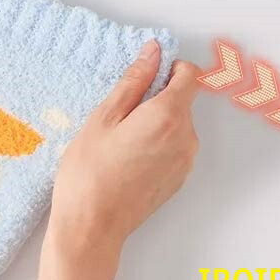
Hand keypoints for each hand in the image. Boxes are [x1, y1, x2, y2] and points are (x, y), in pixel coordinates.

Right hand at [32, 41, 200, 279]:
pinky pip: (175, 145)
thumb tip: (153, 52)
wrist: (91, 226)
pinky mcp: (179, 178)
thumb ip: (134, 80)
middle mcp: (186, 137)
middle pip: (183, 99)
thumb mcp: (104, 116)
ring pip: (179, 122)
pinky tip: (128, 155)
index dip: (168, 68)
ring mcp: (185, 161)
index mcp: (167, 116)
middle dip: (157, 95)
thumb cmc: (89, 169)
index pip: (189, 74)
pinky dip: (158, 140)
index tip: (144, 75)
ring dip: (156, 119)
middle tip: (120, 111)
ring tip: (121, 136)